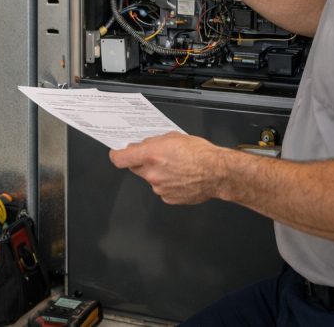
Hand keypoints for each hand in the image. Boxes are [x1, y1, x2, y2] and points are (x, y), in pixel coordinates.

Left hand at [109, 132, 223, 204]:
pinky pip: (161, 189)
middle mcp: (152, 173)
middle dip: (141, 162)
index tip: (116, 153)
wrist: (217, 173)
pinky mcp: (168, 198)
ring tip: (175, 167)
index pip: (120, 158)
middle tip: (155, 157)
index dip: (117, 155)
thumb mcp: (173, 137)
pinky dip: (167, 184)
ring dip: (157, 173)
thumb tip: (144, 145)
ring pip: (150, 179)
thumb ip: (154, 142)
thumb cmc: (200, 153)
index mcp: (150, 155)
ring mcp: (159, 188)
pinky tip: (179, 178)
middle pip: (135, 168)